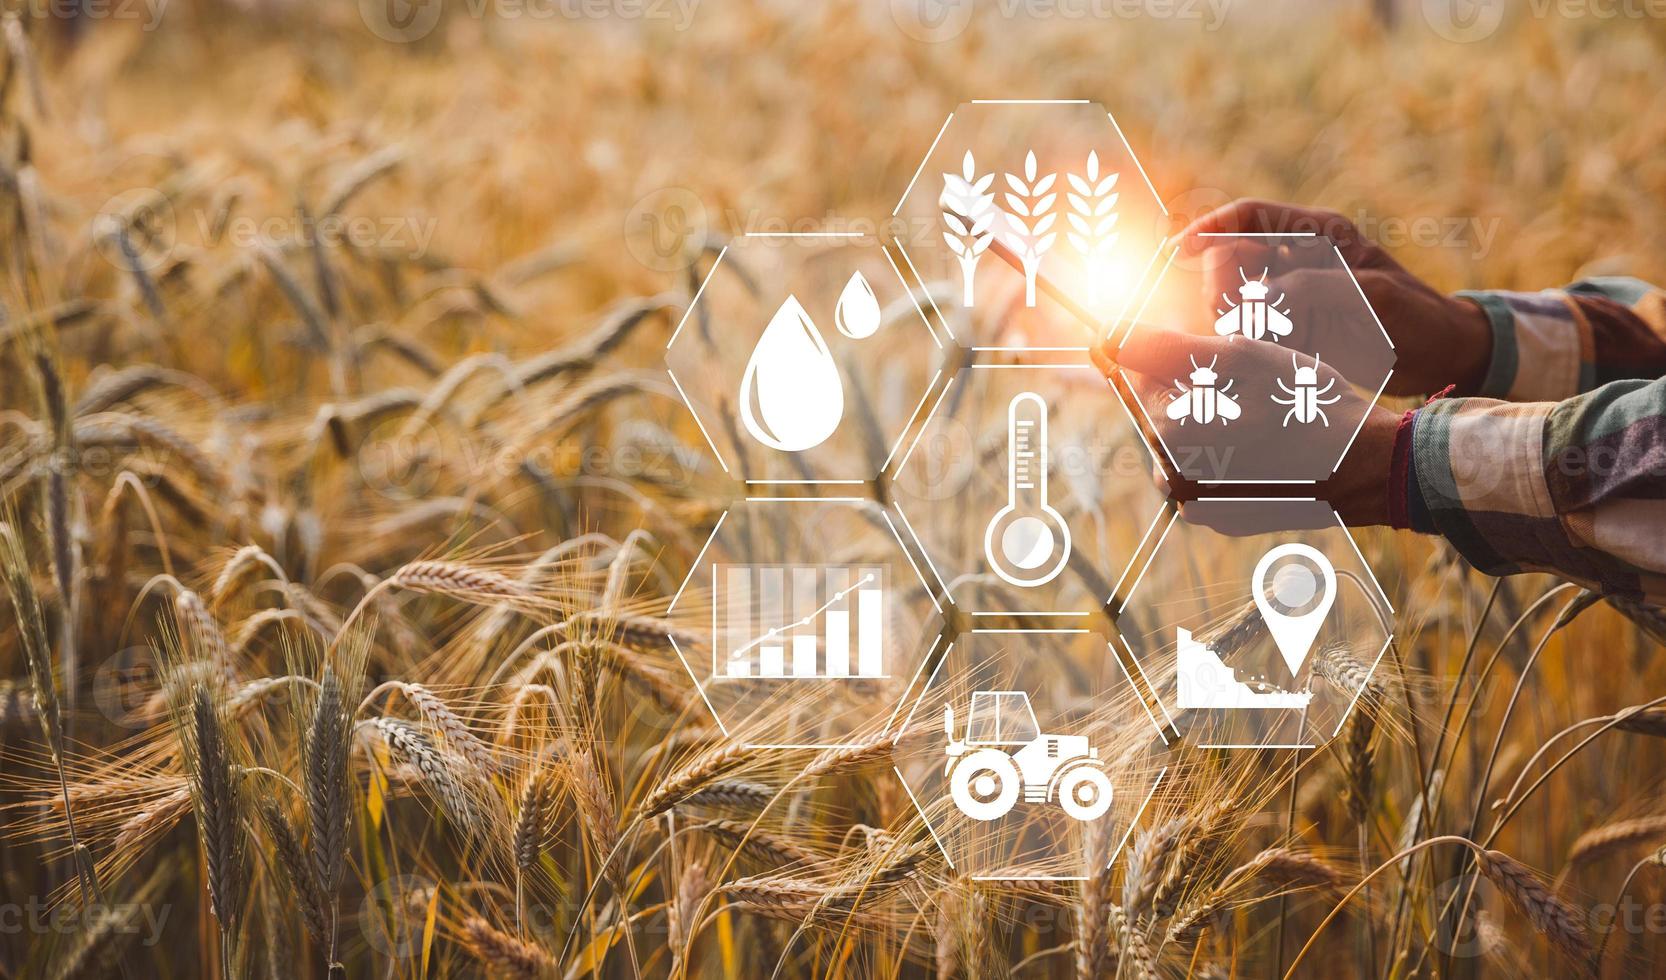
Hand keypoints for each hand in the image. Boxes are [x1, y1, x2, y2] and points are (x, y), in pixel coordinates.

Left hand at [1109, 328, 1401, 528]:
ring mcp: (1193, 503)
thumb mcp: (1243, 360)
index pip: (1142, 379)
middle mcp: (1171, 476)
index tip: (1222, 360)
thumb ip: (1172, 348)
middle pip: (1163, 415)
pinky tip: (1262, 450)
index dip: (1181, 359)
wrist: (1364, 465)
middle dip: (1195, 394)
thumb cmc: (1307, 405)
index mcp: (1169, 434)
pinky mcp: (1216, 518)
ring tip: (1260, 420)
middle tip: (1250, 391)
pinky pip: (1204, 474)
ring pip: (1185, 444)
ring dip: (1210, 426)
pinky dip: (1224, 457)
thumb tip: (1112, 337)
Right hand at [1178, 199, 1492, 397]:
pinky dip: (1248, 343)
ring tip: (1262, 340)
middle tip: (1235, 319)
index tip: (1177, 249)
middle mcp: (1297, 259)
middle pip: (1231, 260)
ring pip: (1235, 299)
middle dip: (1223, 286)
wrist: (1443, 356)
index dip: (1209, 227)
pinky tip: (1263, 356)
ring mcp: (1292, 295)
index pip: (1248, 216)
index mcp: (1317, 234)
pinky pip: (1251, 331)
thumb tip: (1257, 299)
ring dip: (1235, 320)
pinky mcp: (1291, 329)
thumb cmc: (1416, 316)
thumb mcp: (1370, 296)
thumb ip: (1312, 288)